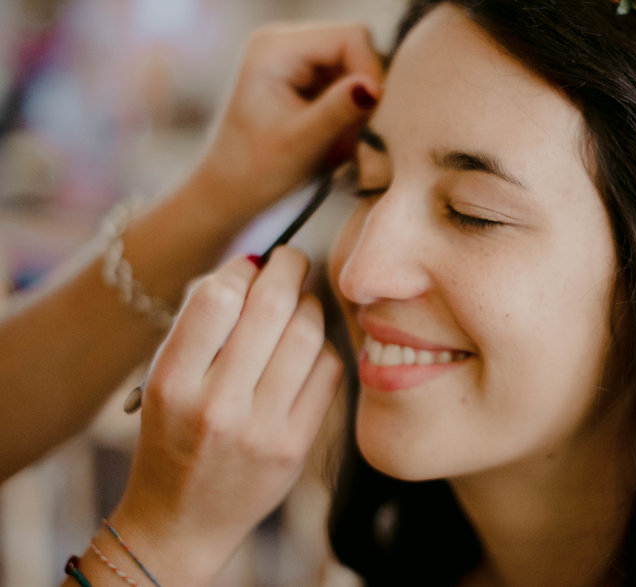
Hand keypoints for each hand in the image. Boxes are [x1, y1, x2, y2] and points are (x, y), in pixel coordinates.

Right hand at [108, 247, 340, 584]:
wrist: (182, 520)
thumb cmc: (173, 432)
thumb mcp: (163, 379)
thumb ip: (201, 323)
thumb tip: (255, 265)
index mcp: (171, 382)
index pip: (217, 297)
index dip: (242, 268)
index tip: (252, 264)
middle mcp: (215, 406)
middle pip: (271, 307)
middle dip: (288, 267)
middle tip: (292, 259)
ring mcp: (260, 429)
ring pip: (308, 334)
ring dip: (309, 305)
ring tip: (299, 304)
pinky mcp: (296, 446)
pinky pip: (329, 371)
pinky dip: (323, 347)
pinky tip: (308, 349)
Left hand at [188, 22, 382, 223]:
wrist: (227, 192)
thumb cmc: (256, 172)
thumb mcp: (302, 143)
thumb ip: (339, 111)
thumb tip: (375, 87)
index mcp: (276, 48)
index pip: (351, 37)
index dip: (370, 71)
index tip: (371, 115)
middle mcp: (283, 40)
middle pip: (355, 47)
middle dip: (362, 91)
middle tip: (352, 135)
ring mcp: (293, 56)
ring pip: (354, 67)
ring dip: (356, 105)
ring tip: (337, 141)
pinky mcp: (301, 75)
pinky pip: (344, 81)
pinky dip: (347, 110)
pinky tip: (331, 137)